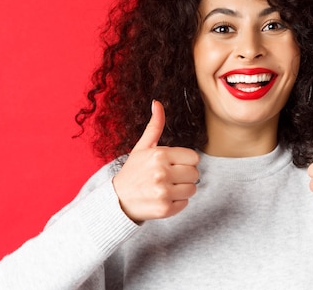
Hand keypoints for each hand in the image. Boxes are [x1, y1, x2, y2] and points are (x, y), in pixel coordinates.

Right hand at [112, 100, 199, 222]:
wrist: (117, 200)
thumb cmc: (133, 172)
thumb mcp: (142, 147)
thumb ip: (155, 126)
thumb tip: (157, 103)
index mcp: (159, 155)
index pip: (194, 158)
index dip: (185, 162)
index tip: (173, 165)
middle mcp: (161, 173)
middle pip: (195, 174)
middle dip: (184, 176)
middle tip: (169, 178)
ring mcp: (163, 192)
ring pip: (192, 189)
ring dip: (182, 190)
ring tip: (166, 188)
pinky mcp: (164, 209)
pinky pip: (185, 204)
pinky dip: (177, 203)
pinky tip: (163, 199)